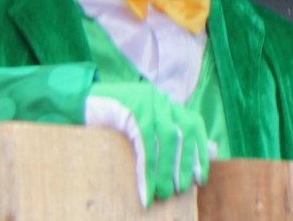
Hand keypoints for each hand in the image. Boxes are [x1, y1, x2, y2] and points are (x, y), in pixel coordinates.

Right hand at [85, 82, 210, 206]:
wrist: (78, 106)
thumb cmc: (112, 122)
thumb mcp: (145, 130)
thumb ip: (175, 137)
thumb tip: (214, 151)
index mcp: (167, 103)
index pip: (193, 125)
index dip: (200, 151)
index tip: (201, 178)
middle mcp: (161, 99)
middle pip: (184, 131)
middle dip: (186, 162)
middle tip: (182, 189)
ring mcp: (148, 100)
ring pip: (166, 139)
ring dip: (166, 170)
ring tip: (163, 193)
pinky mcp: (133, 108)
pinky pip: (145, 144)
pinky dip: (147, 170)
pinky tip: (146, 190)